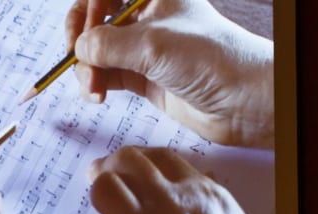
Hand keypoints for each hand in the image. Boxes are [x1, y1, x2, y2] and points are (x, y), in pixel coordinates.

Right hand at [66, 0, 273, 146]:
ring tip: (93, 89)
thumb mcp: (151, 44)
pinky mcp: (144, 77)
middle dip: (82, 43)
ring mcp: (143, 48)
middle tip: (77, 62)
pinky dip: (96, 84)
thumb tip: (79, 49)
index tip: (82, 34)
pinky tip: (96, 95)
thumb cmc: (209, 59)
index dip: (87, 10)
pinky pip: (107, 75)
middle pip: (96, 21)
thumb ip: (108, 44)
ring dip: (87, 70)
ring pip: (98, 52)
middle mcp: (146, 16)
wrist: (240, 100)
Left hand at [84, 146, 273, 213]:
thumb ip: (212, 205)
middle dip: (111, 168)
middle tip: (103, 178)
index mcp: (205, 197)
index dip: (140, 158)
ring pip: (104, 191)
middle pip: (126, 162)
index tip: (130, 166)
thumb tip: (197, 184)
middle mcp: (173, 208)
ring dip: (103, 199)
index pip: (161, 157)